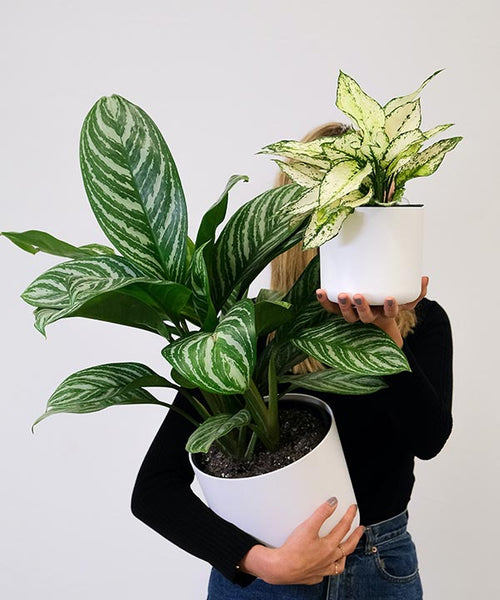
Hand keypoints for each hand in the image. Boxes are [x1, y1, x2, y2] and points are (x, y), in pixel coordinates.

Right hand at [238, 499, 364, 584]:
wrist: (281, 568)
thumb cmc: (293, 550)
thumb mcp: (308, 526)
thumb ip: (321, 513)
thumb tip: (333, 503)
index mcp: (329, 546)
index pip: (343, 528)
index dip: (350, 516)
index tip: (353, 509)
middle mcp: (329, 559)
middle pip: (348, 546)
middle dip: (356, 536)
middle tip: (361, 529)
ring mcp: (323, 570)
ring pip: (339, 564)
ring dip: (345, 555)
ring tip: (347, 549)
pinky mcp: (314, 576)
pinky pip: (327, 573)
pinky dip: (330, 567)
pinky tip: (327, 564)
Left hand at [315, 276, 428, 347]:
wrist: (374, 323)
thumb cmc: (388, 306)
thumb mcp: (406, 299)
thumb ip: (417, 292)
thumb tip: (425, 278)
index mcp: (385, 315)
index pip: (389, 314)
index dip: (389, 307)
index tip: (389, 298)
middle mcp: (369, 317)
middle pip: (364, 317)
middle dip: (361, 307)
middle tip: (358, 296)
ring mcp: (354, 315)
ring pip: (348, 315)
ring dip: (343, 306)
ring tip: (341, 295)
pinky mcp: (340, 310)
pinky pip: (331, 308)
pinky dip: (324, 301)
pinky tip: (320, 291)